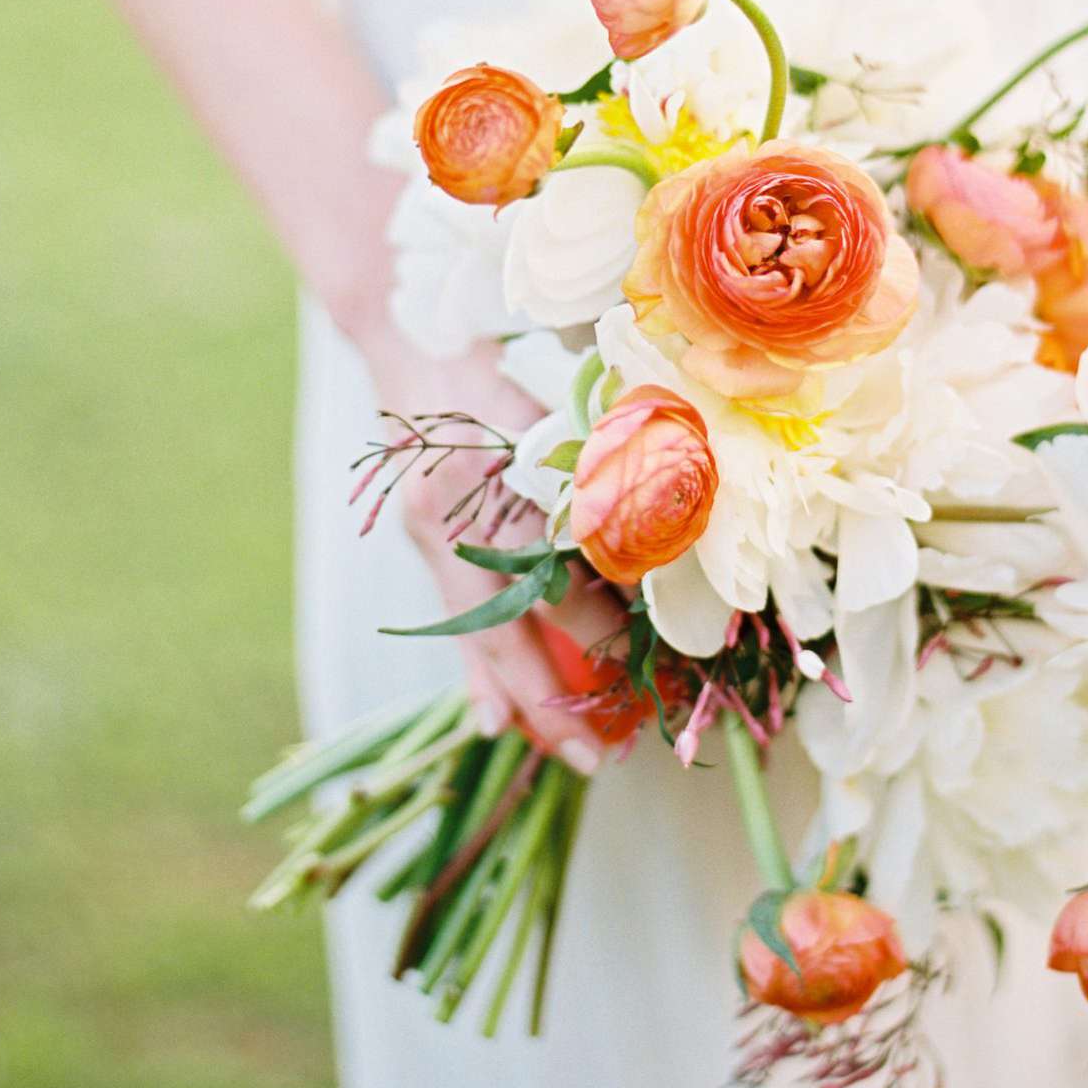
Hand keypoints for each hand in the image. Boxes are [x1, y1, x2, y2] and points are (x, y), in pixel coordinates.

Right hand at [360, 322, 618, 774]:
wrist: (412, 331)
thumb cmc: (505, 354)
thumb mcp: (561, 393)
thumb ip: (607, 454)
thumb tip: (675, 525)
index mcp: (503, 470)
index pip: (560, 568)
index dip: (605, 619)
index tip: (649, 661)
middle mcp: (462, 509)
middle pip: (517, 618)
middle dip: (563, 690)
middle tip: (610, 751)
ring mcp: (435, 528)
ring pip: (482, 632)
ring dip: (525, 698)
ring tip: (573, 755)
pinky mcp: (426, 536)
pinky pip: (456, 617)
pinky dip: (477, 670)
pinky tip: (492, 720)